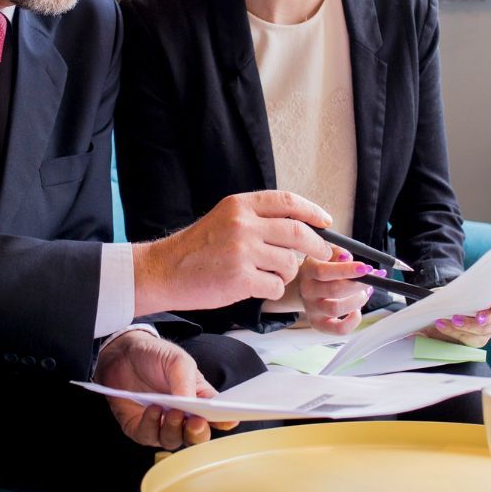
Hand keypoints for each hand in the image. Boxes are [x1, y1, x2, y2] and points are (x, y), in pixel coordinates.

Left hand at [93, 329, 237, 449]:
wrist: (123, 353)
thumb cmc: (156, 356)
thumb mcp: (177, 360)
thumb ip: (186, 382)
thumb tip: (192, 406)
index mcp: (199, 400)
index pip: (217, 417)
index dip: (224, 421)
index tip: (229, 420)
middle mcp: (182, 417)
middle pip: (196, 437)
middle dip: (197, 433)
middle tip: (196, 421)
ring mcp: (161, 424)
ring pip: (173, 441)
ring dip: (174, 429)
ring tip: (172, 411)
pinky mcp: (139, 428)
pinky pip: (148, 436)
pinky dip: (151, 425)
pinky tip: (152, 409)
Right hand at [132, 190, 333, 315]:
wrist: (164, 271)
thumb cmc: (196, 249)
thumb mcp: (224, 219)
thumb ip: (257, 219)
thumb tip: (299, 226)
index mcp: (240, 205)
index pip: (288, 202)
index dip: (313, 211)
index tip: (326, 222)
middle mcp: (243, 224)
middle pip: (299, 233)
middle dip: (318, 246)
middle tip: (323, 254)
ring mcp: (242, 252)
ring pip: (289, 263)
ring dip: (287, 273)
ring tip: (268, 275)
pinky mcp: (241, 279)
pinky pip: (276, 286)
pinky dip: (272, 289)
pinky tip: (256, 288)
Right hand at [297, 248, 376, 334]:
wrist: (305, 284)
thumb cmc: (322, 267)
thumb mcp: (327, 253)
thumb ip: (337, 252)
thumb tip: (347, 258)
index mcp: (308, 270)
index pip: (324, 271)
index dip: (348, 270)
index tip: (366, 268)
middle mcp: (307, 290)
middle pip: (335, 290)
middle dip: (360, 285)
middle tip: (373, 278)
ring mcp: (312, 309)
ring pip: (337, 309)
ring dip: (358, 300)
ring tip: (363, 293)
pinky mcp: (318, 324)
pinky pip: (339, 329)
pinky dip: (354, 320)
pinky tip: (356, 310)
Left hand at [421, 287, 490, 348]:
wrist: (447, 310)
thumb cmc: (455, 296)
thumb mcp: (456, 290)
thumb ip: (458, 290)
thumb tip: (442, 293)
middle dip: (485, 318)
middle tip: (474, 317)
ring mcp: (490, 328)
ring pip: (483, 330)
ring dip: (464, 326)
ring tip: (446, 320)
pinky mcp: (480, 339)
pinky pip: (471, 339)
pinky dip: (455, 333)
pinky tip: (443, 326)